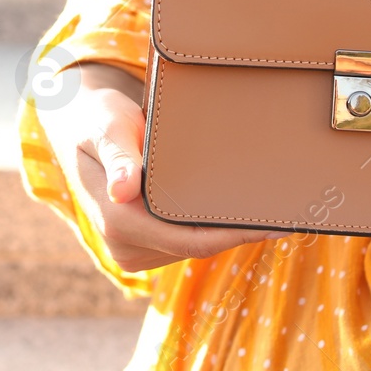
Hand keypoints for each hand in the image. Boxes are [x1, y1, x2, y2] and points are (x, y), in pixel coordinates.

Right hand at [38, 63, 274, 272]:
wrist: (81, 128)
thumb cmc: (98, 119)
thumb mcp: (107, 128)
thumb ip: (118, 156)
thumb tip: (124, 192)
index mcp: (117, 221)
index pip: (188, 241)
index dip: (232, 236)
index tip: (271, 226)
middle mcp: (122, 246)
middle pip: (196, 248)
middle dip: (240, 235)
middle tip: (289, 219)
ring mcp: (131, 250)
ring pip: (192, 248)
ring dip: (228, 233)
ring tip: (272, 214)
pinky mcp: (141, 247)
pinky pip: (184, 243)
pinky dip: (212, 231)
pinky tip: (241, 215)